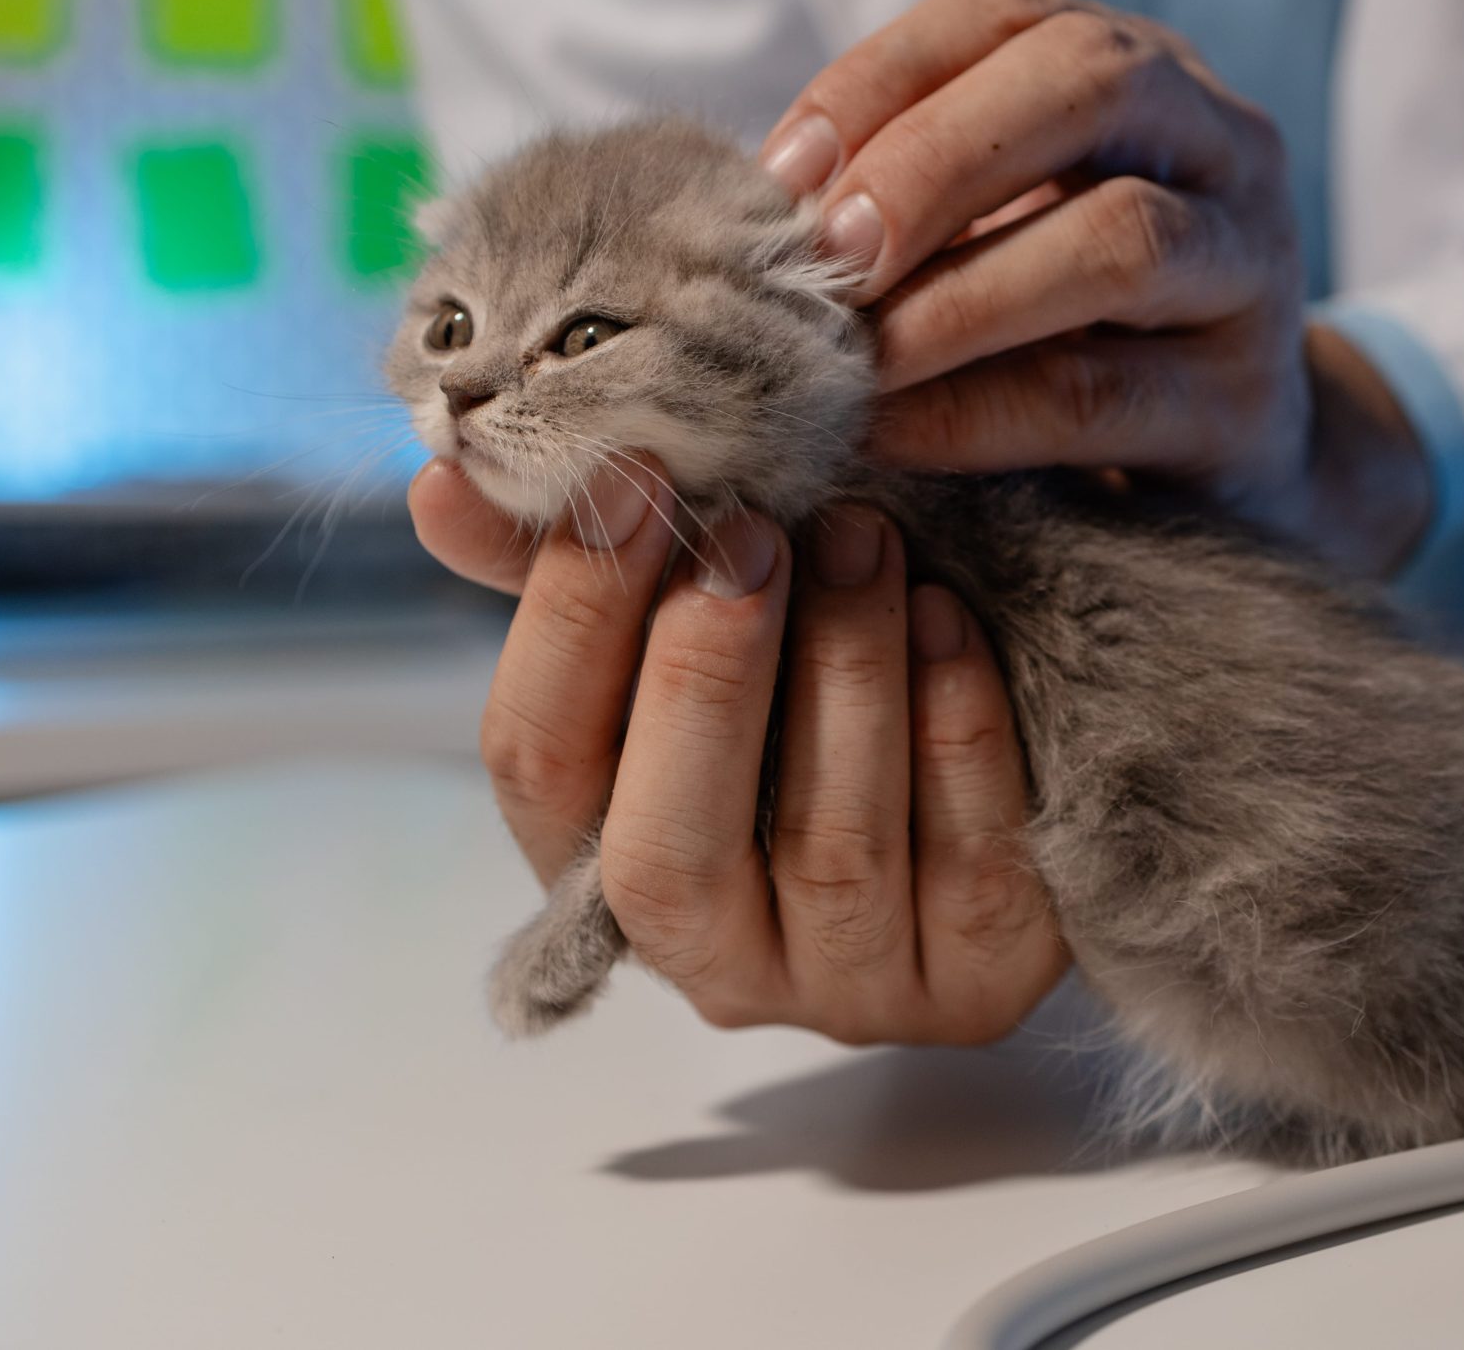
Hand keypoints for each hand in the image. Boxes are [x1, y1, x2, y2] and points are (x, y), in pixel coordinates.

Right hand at [414, 458, 1068, 1045]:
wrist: (1021, 776)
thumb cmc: (814, 691)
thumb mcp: (696, 628)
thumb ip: (579, 571)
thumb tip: (443, 485)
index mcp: (601, 867)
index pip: (537, 766)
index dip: (571, 620)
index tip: (632, 477)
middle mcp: (714, 957)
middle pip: (668, 849)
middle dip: (703, 675)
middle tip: (753, 529)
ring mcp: (848, 986)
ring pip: (832, 848)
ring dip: (843, 674)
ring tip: (864, 539)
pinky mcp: (978, 982)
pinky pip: (965, 858)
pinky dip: (954, 727)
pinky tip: (947, 619)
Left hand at [759, 0, 1432, 580]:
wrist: (1229, 459)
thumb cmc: (1077, 322)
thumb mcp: (1006, 223)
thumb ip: (910, 194)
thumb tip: (750, 211)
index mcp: (1142, 68)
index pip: (1006, 14)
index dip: (880, 77)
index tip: (779, 174)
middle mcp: (1220, 141)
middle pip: (1090, 83)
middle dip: (936, 160)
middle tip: (828, 254)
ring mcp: (1250, 266)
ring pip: (1123, 241)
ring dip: (961, 297)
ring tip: (855, 357)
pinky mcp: (1244, 404)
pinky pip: (1106, 396)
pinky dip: (981, 412)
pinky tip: (895, 431)